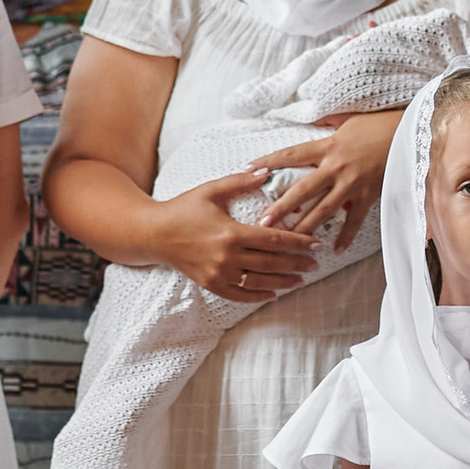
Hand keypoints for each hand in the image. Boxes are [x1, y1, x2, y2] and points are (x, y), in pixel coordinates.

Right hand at [158, 164, 324, 300]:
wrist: (154, 233)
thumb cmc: (183, 208)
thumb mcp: (211, 190)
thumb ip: (240, 181)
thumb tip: (266, 171)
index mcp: (231, 233)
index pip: (273, 240)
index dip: (298, 242)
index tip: (315, 244)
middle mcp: (227, 257)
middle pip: (271, 263)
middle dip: (297, 264)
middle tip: (315, 263)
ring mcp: (218, 274)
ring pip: (259, 282)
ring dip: (283, 282)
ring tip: (301, 280)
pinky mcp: (210, 284)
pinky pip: (240, 295)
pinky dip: (258, 297)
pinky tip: (273, 294)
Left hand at [256, 110, 396, 247]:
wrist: (409, 134)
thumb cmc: (378, 124)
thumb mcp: (348, 119)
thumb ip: (328, 121)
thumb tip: (313, 115)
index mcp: (327, 146)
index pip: (291, 155)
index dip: (269, 162)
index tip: (249, 170)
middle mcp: (336, 167)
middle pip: (302, 190)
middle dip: (280, 208)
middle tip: (261, 222)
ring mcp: (352, 184)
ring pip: (323, 210)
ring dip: (305, 226)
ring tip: (289, 240)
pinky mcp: (368, 196)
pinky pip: (354, 220)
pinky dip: (345, 235)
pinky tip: (334, 249)